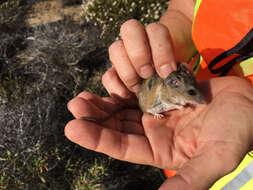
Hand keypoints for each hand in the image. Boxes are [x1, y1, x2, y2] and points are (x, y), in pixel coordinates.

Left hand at [65, 75, 252, 189]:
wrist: (249, 104)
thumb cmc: (237, 132)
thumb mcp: (217, 157)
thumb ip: (191, 179)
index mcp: (160, 151)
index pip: (121, 147)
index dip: (97, 138)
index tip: (73, 128)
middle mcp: (153, 132)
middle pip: (116, 127)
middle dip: (94, 118)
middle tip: (74, 106)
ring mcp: (156, 111)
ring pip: (122, 108)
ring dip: (102, 102)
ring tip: (81, 96)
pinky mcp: (161, 92)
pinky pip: (136, 89)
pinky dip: (121, 85)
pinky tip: (108, 79)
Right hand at [109, 19, 177, 93]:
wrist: (162, 82)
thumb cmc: (174, 74)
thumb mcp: (180, 71)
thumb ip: (178, 73)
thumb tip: (176, 81)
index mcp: (156, 35)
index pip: (155, 30)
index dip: (161, 50)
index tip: (168, 72)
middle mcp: (137, 40)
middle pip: (130, 29)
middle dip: (139, 55)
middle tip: (148, 75)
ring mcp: (122, 55)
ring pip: (115, 49)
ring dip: (127, 71)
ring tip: (138, 89)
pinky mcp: (114, 73)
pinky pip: (107, 76)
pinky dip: (116, 87)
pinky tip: (129, 96)